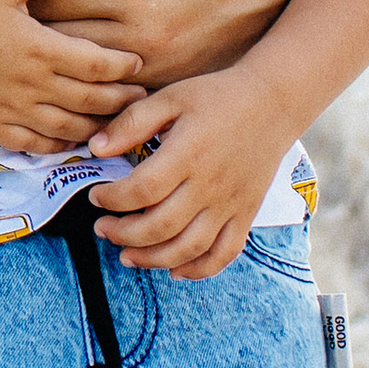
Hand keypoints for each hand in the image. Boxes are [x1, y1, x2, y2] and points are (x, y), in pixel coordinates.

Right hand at [0, 0, 144, 154]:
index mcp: (40, 48)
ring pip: (67, 128)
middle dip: (120, 100)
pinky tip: (69, 141)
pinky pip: (34, 144)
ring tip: (114, 122)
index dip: (124, 67)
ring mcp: (12, 110)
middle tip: (140, 97)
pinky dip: (58, 146)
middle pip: (90, 100)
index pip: (98, 64)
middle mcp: (32, 85)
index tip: (139, 64)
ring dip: (96, 127)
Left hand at [31, 0, 306, 77]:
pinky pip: (117, 95)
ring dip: (56, 64)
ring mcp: (160, 65)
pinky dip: (92, 85)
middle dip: (28, 33)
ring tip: (31, 47)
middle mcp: (141, 35)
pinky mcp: (175, 81)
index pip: (47, 3)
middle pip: (57, 46)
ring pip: (82, 78)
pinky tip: (76, 68)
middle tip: (8, 21)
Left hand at [84, 70, 293, 277]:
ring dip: (153, 259)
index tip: (96, 197)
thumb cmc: (216, 97)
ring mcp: (231, 203)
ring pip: (189, 247)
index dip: (112, 200)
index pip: (141, 190)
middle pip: (161, 226)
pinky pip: (224, 253)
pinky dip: (200, 269)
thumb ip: (132, 123)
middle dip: (124, 235)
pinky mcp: (246, 214)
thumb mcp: (170, 98)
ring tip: (127, 256)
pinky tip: (175, 270)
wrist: (273, 102)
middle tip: (103, 229)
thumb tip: (95, 149)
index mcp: (187, 153)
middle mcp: (210, 184)